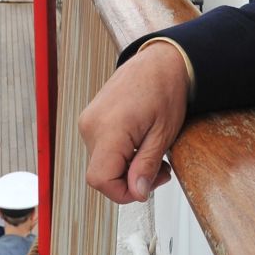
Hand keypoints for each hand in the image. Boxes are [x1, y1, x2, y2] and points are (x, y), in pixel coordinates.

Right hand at [76, 41, 187, 203]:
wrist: (159, 61)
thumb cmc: (165, 89)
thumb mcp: (163, 133)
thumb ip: (147, 165)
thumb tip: (137, 193)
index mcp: (109, 128)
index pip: (100, 179)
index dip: (123, 192)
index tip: (146, 187)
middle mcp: (91, 125)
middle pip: (100, 174)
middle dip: (130, 180)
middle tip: (160, 170)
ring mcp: (88, 121)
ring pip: (101, 163)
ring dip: (126, 168)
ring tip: (151, 153)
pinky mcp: (91, 119)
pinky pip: (100, 149)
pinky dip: (120, 155)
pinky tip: (139, 144)